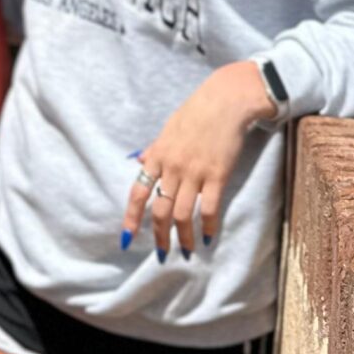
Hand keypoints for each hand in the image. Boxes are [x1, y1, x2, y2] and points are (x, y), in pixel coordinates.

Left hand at [122, 63, 275, 256]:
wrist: (225, 100)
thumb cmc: (196, 112)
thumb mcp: (168, 129)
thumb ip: (155, 149)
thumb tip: (140, 161)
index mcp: (158, 156)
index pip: (138, 192)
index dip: (132, 217)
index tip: (128, 238)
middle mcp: (173, 167)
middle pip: (160, 209)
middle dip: (159, 235)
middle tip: (161, 253)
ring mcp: (195, 172)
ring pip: (183, 214)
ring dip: (183, 237)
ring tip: (186, 251)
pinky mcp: (217, 175)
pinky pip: (209, 208)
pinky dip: (208, 226)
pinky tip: (209, 237)